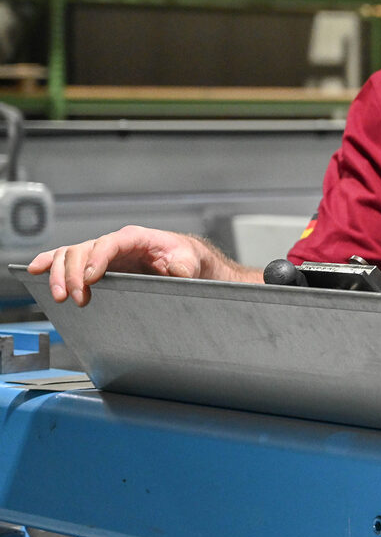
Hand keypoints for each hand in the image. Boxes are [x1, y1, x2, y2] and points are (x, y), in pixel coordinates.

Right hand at [28, 226, 221, 305]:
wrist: (182, 259)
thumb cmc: (184, 257)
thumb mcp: (189, 262)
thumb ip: (183, 267)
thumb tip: (178, 272)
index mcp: (136, 237)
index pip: (110, 243)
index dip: (98, 259)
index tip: (92, 279)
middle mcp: (114, 242)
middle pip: (84, 249)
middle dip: (76, 274)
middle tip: (76, 298)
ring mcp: (102, 251)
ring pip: (70, 254)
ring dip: (60, 274)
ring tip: (60, 296)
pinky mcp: (95, 263)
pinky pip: (66, 258)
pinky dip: (49, 262)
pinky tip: (35, 270)